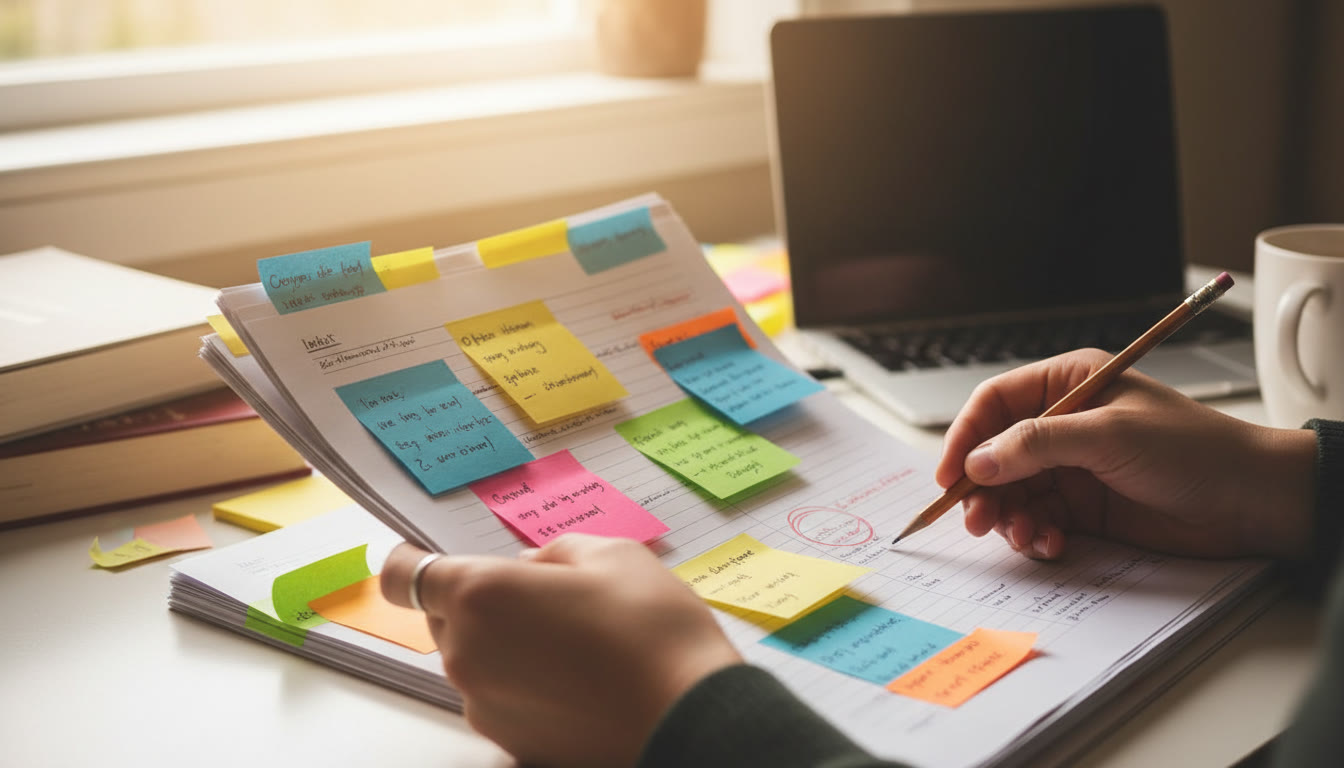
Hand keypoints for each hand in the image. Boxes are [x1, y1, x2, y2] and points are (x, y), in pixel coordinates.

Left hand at [381, 534, 741, 767]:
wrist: (689, 714)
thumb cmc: (652, 626)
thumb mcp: (612, 554)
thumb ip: (556, 553)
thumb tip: (533, 566)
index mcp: (481, 594)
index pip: (405, 576)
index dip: (408, 564)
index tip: (420, 559)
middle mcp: (468, 652)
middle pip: (445, 618)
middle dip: (480, 603)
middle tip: (545, 598)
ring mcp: (485, 704)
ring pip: (475, 659)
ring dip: (505, 645)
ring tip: (575, 643)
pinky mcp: (510, 742)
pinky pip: (501, 698)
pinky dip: (526, 685)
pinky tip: (579, 680)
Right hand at [936, 349, 1316, 559]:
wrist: (1251, 501)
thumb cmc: (1193, 450)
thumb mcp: (1109, 436)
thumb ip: (1037, 445)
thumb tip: (977, 462)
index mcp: (1070, 382)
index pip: (995, 403)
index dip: (965, 437)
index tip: (949, 476)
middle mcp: (1064, 422)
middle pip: (995, 453)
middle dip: (983, 488)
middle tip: (978, 519)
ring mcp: (1073, 466)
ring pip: (1012, 492)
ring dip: (1009, 517)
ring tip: (1024, 535)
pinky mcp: (1084, 506)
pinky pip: (1038, 520)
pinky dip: (1035, 535)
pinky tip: (1050, 544)